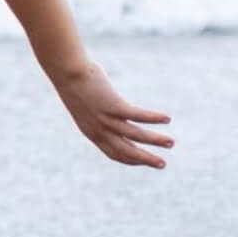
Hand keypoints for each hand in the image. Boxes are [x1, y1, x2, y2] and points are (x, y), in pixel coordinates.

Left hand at [52, 62, 172, 168]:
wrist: (66, 71)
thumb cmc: (76, 84)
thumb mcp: (86, 105)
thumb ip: (98, 114)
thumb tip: (111, 112)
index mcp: (92, 132)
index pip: (114, 153)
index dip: (130, 160)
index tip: (144, 161)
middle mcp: (99, 130)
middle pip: (127, 151)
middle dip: (146, 159)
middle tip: (162, 165)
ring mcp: (106, 119)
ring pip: (135, 136)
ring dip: (155, 140)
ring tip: (171, 143)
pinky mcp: (113, 105)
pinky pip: (137, 116)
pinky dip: (153, 118)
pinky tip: (167, 118)